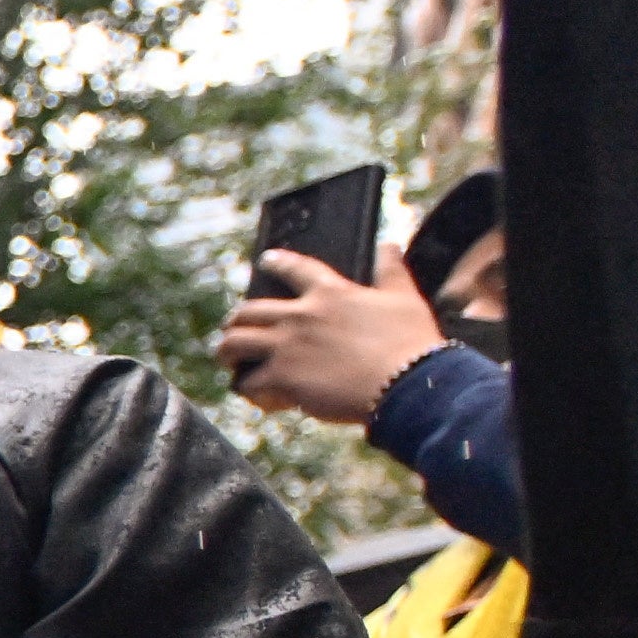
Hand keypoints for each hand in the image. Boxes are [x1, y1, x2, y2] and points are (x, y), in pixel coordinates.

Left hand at [216, 249, 453, 427]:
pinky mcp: (282, 377)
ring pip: (235, 342)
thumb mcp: (404, 298)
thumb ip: (391, 270)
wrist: (407, 383)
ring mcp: (287, 346)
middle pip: (250, 310)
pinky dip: (248, 388)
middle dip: (236, 318)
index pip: (296, 269)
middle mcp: (302, 315)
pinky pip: (249, 382)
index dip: (277, 262)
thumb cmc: (411, 342)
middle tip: (233, 325)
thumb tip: (389, 244)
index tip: (265, 260)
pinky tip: (253, 392)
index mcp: (331, 293)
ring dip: (226, 350)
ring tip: (226, 356)